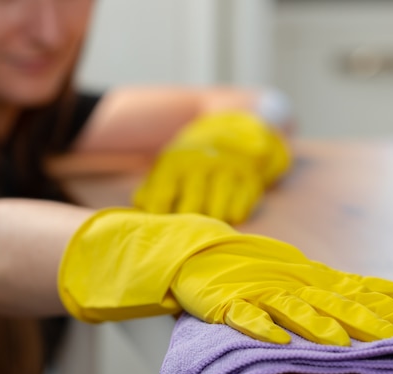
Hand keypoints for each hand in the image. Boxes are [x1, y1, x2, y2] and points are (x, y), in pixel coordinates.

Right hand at [59, 209, 392, 345]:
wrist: (201, 250)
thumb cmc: (253, 264)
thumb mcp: (302, 270)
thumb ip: (342, 283)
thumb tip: (388, 288)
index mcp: (307, 277)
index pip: (354, 291)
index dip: (385, 306)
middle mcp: (289, 283)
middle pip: (333, 302)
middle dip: (367, 319)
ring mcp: (258, 292)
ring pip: (291, 309)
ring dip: (315, 324)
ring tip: (338, 341)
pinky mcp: (228, 303)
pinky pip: (244, 316)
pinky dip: (259, 327)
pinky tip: (274, 339)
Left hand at [132, 111, 291, 223]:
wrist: (235, 127)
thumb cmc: (194, 158)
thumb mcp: (169, 165)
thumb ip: (151, 189)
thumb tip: (141, 208)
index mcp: (176, 162)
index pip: (161, 199)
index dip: (161, 218)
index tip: (165, 225)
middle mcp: (202, 164)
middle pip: (190, 209)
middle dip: (188, 223)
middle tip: (188, 228)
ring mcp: (228, 171)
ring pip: (218, 212)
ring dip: (213, 221)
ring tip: (210, 219)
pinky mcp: (251, 179)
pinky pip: (241, 210)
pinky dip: (234, 216)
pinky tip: (230, 211)